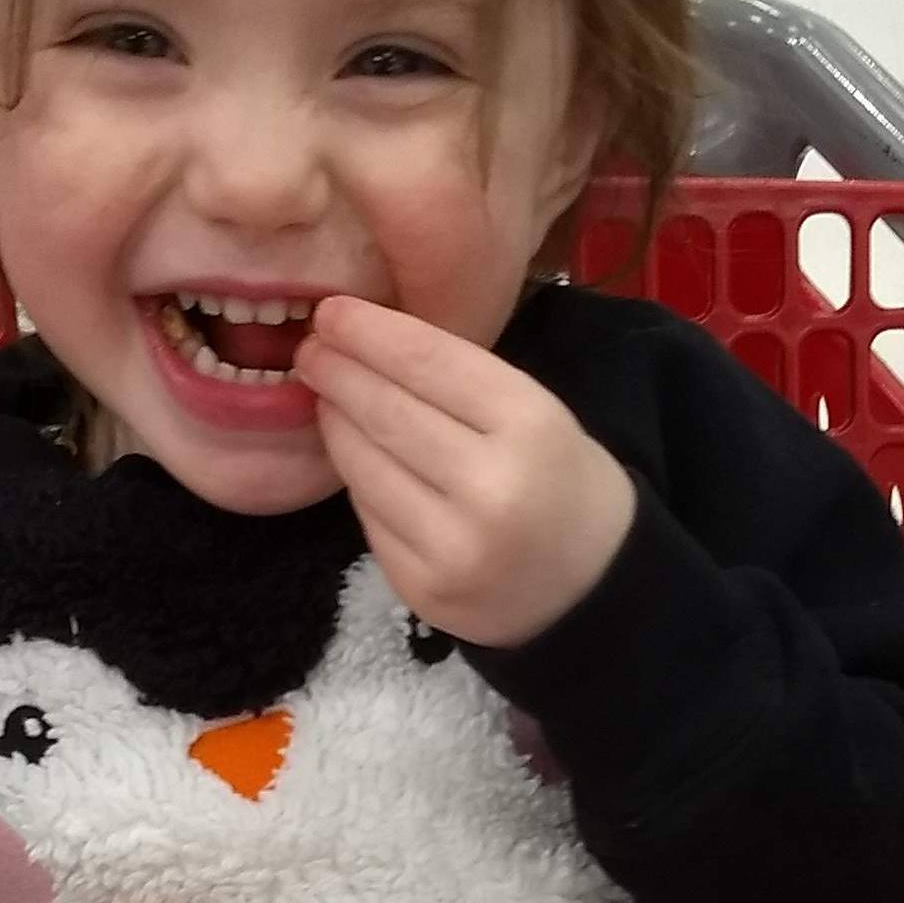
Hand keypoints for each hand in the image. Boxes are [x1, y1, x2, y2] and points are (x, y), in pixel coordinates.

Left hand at [295, 295, 633, 647]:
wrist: (593, 584)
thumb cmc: (559, 480)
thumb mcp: (536, 412)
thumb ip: (458, 382)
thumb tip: (362, 343)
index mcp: (530, 426)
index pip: (428, 362)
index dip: (368, 332)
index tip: (331, 312)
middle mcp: (491, 488)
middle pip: (388, 413)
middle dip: (339, 373)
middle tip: (310, 350)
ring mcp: (453, 548)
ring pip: (366, 468)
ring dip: (335, 424)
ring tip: (323, 396)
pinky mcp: (423, 589)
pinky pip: (368, 517)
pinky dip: (357, 479)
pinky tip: (354, 455)